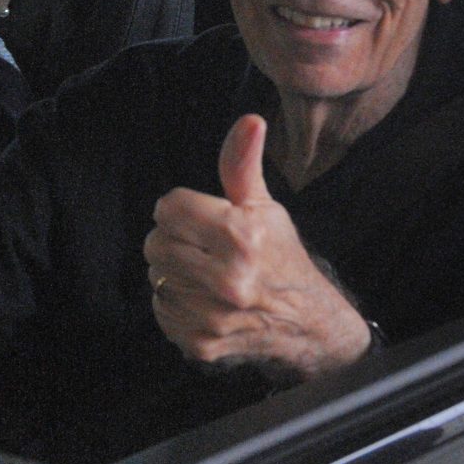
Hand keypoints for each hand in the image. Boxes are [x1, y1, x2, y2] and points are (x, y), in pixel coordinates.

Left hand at [143, 114, 373, 380]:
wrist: (307, 323)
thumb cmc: (281, 256)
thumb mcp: (265, 206)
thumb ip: (243, 164)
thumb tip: (250, 120)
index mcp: (240, 236)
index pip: (169, 207)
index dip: (181, 208)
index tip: (199, 217)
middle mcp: (227, 279)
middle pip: (156, 242)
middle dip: (174, 238)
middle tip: (200, 245)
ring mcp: (213, 315)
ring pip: (156, 276)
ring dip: (173, 271)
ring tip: (203, 272)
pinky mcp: (201, 343)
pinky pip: (160, 309)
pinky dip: (174, 302)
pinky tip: (202, 299)